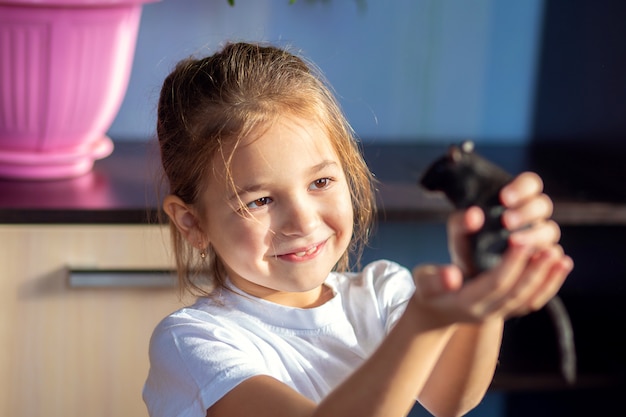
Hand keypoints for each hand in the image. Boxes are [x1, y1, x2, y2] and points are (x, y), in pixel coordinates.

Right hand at [411, 172, 573, 324]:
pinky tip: (559, 268)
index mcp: (466, 302)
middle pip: (517, 293)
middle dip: (535, 271)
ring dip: (547, 280)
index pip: (495, 284)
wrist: (433, 312)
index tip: (521, 241)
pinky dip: (549, 286)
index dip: (510, 264)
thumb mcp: (424, 280)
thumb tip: (453, 274)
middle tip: (549, 248)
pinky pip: (532, 302)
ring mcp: (498, 314)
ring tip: (561, 258)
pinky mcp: (507, 311)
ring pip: (529, 300)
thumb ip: (435, 276)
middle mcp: (486, 312)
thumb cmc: (428, 288)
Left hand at [448, 171, 561, 275]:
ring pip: (550, 230)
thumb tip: (473, 214)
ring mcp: (540, 237)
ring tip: (513, 241)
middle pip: (543, 205)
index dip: (522, 188)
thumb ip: (462, 222)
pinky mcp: (544, 258)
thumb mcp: (460, 233)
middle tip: (507, 221)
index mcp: (516, 200)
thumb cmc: (468, 246)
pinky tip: (535, 258)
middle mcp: (532, 217)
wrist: (471, 274)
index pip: (530, 183)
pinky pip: (554, 256)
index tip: (504, 197)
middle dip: (526, 211)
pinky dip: (548, 255)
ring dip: (535, 234)